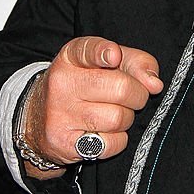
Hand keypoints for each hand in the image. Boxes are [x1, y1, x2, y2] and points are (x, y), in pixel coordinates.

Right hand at [22, 36, 162, 177]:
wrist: (39, 120)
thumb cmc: (85, 86)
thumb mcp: (107, 64)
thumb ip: (136, 63)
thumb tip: (155, 84)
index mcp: (71, 57)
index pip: (88, 50)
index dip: (104, 52)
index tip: (114, 57)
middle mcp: (61, 83)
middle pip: (121, 88)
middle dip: (137, 95)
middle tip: (131, 97)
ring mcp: (60, 114)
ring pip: (119, 118)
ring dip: (126, 118)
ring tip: (112, 113)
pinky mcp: (64, 144)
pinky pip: (112, 143)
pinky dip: (117, 140)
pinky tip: (103, 132)